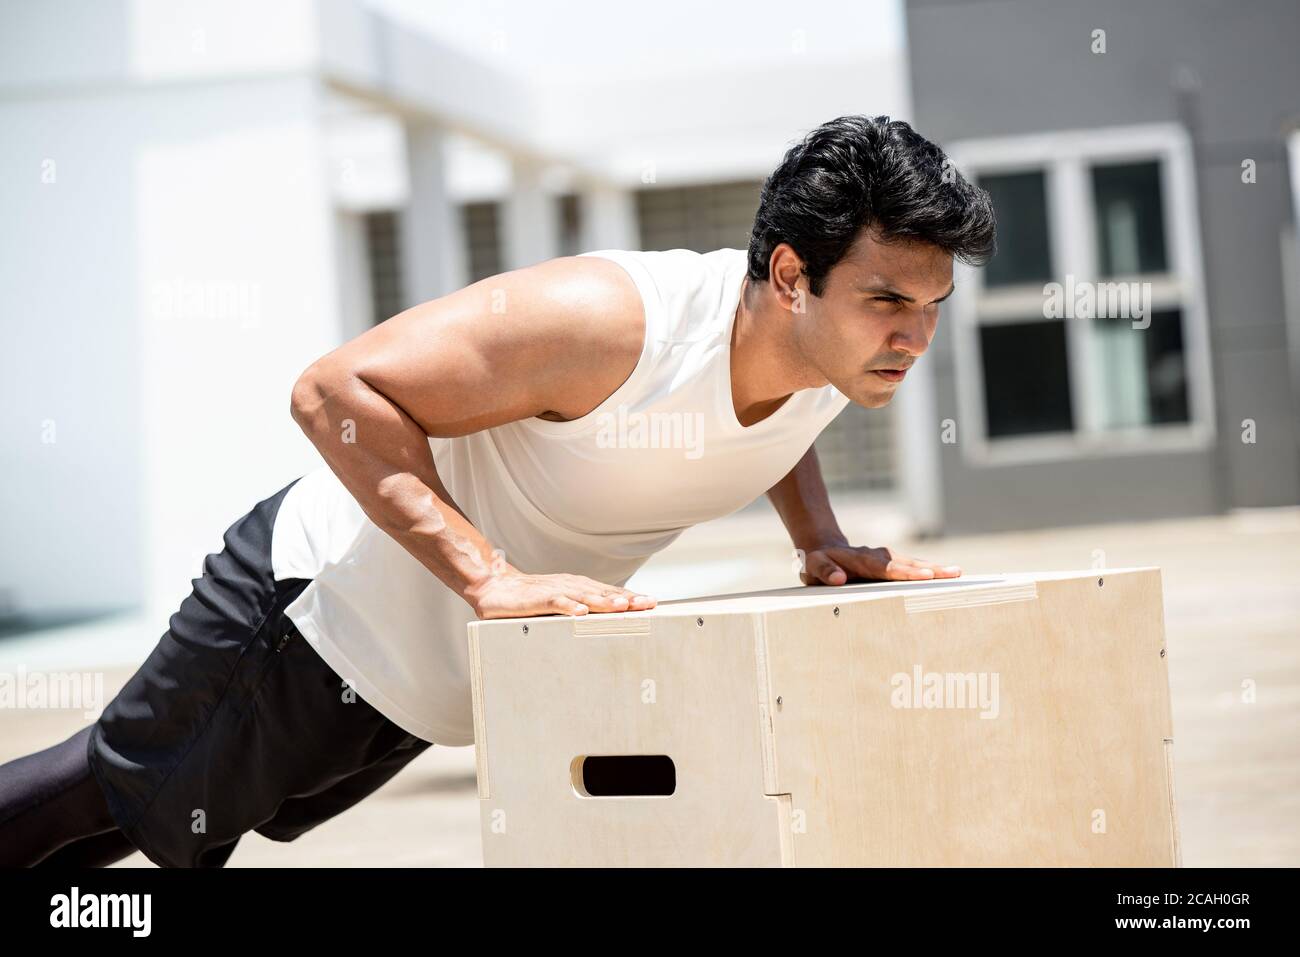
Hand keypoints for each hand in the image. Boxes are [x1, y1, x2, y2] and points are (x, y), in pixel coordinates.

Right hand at [465, 570, 656, 619]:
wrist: (494, 588)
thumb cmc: (529, 598)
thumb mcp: (560, 604)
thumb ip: (580, 610)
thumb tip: (606, 621)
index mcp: (577, 588)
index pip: (608, 592)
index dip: (630, 597)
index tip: (651, 604)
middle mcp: (569, 586)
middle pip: (602, 592)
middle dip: (625, 599)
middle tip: (647, 605)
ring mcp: (553, 590)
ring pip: (582, 595)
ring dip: (602, 601)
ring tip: (621, 606)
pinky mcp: (535, 598)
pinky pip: (554, 602)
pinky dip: (568, 606)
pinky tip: (580, 612)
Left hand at [798, 543, 961, 584]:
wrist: (823, 548)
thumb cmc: (818, 562)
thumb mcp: (813, 566)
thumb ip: (825, 572)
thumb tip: (840, 579)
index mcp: (860, 560)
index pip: (885, 568)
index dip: (904, 572)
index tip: (924, 576)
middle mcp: (878, 556)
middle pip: (906, 563)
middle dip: (930, 569)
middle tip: (953, 573)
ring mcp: (886, 558)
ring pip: (913, 563)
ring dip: (935, 568)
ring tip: (957, 573)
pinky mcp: (891, 563)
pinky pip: (911, 566)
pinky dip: (929, 570)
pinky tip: (946, 576)